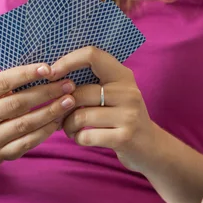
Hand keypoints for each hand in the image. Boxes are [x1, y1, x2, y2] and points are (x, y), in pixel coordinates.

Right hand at [0, 63, 75, 160]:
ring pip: (25, 124)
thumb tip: (50, 68)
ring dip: (51, 111)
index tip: (49, 69)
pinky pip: (30, 141)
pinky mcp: (5, 153)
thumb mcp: (3, 92)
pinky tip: (61, 119)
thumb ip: (19, 82)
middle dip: (46, 93)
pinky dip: (48, 129)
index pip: (1, 82)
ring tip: (70, 101)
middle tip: (68, 85)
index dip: (25, 74)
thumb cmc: (3, 104)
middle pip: (16, 104)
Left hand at [49, 47, 154, 170]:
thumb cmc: (124, 118)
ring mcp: (128, 116)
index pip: (92, 55)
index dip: (67, 61)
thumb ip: (94, 82)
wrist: (151, 147)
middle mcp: (129, 93)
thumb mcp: (117, 94)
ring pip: (80, 116)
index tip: (51, 74)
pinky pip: (86, 136)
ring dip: (67, 125)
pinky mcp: (124, 137)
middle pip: (79, 92)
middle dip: (62, 106)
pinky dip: (77, 138)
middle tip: (61, 115)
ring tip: (70, 128)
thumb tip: (52, 72)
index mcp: (124, 76)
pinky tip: (81, 138)